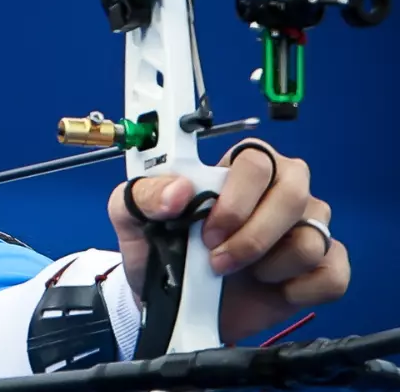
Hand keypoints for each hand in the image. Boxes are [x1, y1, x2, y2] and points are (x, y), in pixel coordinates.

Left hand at [107, 138, 349, 343]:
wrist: (168, 303)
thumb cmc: (157, 249)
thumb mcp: (131, 216)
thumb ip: (143, 194)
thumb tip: (178, 191)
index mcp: (238, 168)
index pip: (257, 160)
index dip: (237, 198)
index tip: (208, 231)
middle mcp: (280, 190)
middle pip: (295, 195)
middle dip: (254, 237)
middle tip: (219, 260)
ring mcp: (306, 228)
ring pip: (313, 240)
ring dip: (270, 267)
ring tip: (238, 274)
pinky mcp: (322, 268)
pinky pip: (333, 275)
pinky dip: (299, 290)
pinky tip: (271, 290)